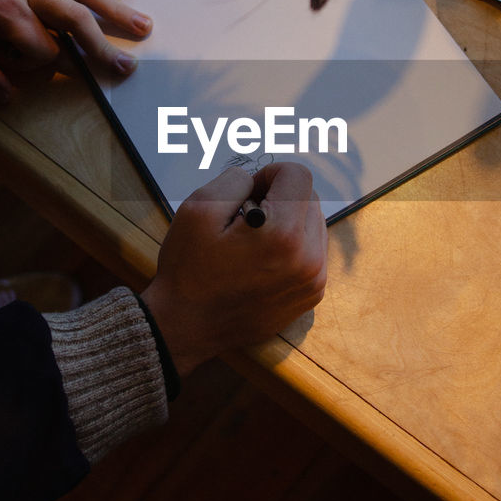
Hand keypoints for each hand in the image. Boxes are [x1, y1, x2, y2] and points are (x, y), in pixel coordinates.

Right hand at [141, 163, 327, 375]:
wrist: (186, 327)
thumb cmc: (189, 271)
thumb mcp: (198, 210)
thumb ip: (234, 180)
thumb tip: (258, 180)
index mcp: (283, 234)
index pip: (298, 175)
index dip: (269, 174)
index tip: (248, 193)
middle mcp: (308, 258)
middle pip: (310, 199)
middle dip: (280, 198)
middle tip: (246, 216)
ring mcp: (313, 281)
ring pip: (314, 225)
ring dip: (288, 222)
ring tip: (253, 240)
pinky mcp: (310, 296)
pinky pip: (313, 253)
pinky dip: (292, 247)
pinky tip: (261, 260)